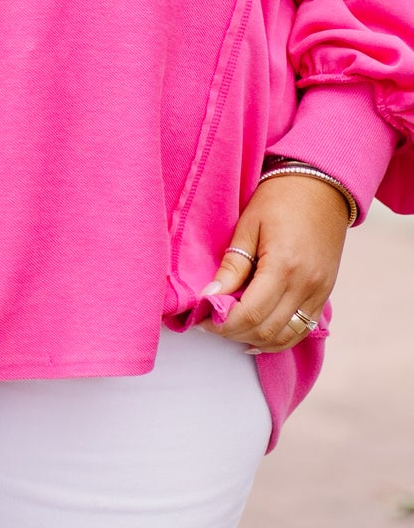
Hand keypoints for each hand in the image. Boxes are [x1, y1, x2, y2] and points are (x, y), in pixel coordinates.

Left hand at [200, 173, 349, 351]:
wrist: (321, 187)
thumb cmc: (280, 199)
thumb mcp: (248, 226)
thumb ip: (232, 266)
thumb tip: (210, 296)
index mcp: (284, 265)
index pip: (250, 313)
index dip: (222, 323)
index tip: (203, 319)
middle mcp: (306, 285)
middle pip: (267, 330)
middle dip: (234, 333)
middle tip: (212, 324)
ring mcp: (319, 293)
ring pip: (286, 337)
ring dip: (256, 339)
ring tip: (232, 328)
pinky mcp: (325, 294)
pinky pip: (302, 329)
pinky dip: (278, 337)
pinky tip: (258, 331)